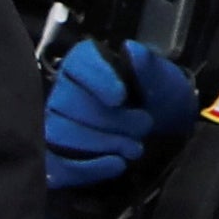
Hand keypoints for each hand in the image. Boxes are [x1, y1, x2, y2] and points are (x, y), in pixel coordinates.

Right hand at [43, 38, 193, 190]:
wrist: (164, 125)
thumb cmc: (156, 94)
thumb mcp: (160, 75)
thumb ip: (147, 62)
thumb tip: (132, 50)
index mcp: (85, 63)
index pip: (78, 64)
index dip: (97, 80)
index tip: (121, 97)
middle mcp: (63, 91)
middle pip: (67, 103)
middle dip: (110, 120)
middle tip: (145, 125)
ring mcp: (55, 124)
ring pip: (59, 134)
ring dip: (101, 143)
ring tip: (134, 148)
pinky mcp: (57, 157)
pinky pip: (57, 165)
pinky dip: (87, 168)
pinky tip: (117, 165)